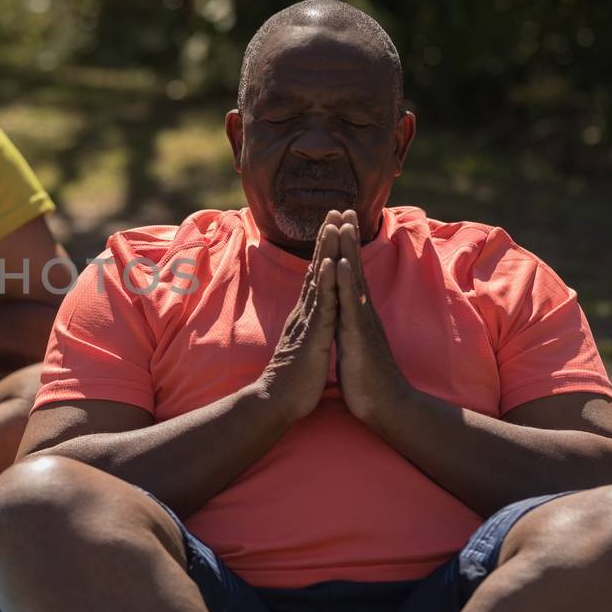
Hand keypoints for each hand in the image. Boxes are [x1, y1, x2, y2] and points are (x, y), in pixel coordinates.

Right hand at [258, 216, 339, 424]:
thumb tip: (313, 324)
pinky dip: (329, 282)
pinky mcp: (314, 334)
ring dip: (328, 250)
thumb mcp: (306, 349)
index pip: (318, 276)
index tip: (333, 225)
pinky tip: (334, 262)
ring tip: (334, 224)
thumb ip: (310, 331)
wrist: (278, 402)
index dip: (326, 249)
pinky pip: (324, 304)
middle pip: (318, 267)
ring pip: (320, 279)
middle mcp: (306, 311)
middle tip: (334, 209)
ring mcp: (308, 321)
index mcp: (308, 315)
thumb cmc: (294, 382)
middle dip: (327, 238)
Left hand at [333, 208, 412, 429]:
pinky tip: (339, 264)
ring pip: (354, 279)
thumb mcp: (353, 345)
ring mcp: (362, 321)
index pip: (348, 274)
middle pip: (353, 267)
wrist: (385, 406)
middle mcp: (362, 311)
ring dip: (348, 250)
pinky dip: (344, 283)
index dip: (343, 248)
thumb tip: (342, 315)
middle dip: (347, 237)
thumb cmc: (367, 379)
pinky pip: (350, 304)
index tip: (338, 222)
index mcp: (357, 314)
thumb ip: (348, 326)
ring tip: (343, 224)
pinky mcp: (359, 335)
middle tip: (342, 208)